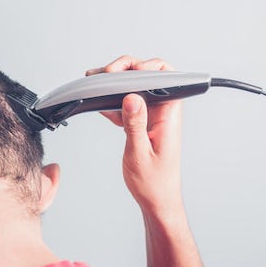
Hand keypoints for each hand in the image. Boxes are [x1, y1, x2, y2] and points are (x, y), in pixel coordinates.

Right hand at [86, 56, 183, 216]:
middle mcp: (162, 111)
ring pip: (134, 88)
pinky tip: (99, 103)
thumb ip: (135, 125)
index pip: (165, 77)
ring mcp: (151, 116)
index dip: (147, 66)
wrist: (156, 199)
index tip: (125, 71)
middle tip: (105, 76)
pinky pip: (127, 105)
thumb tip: (131, 97)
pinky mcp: (142, 124)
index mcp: (169, 115)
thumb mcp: (140, 154)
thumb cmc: (153, 183)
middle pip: (147, 76)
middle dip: (125, 70)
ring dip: (115, 84)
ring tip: (96, 83)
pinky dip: (112, 102)